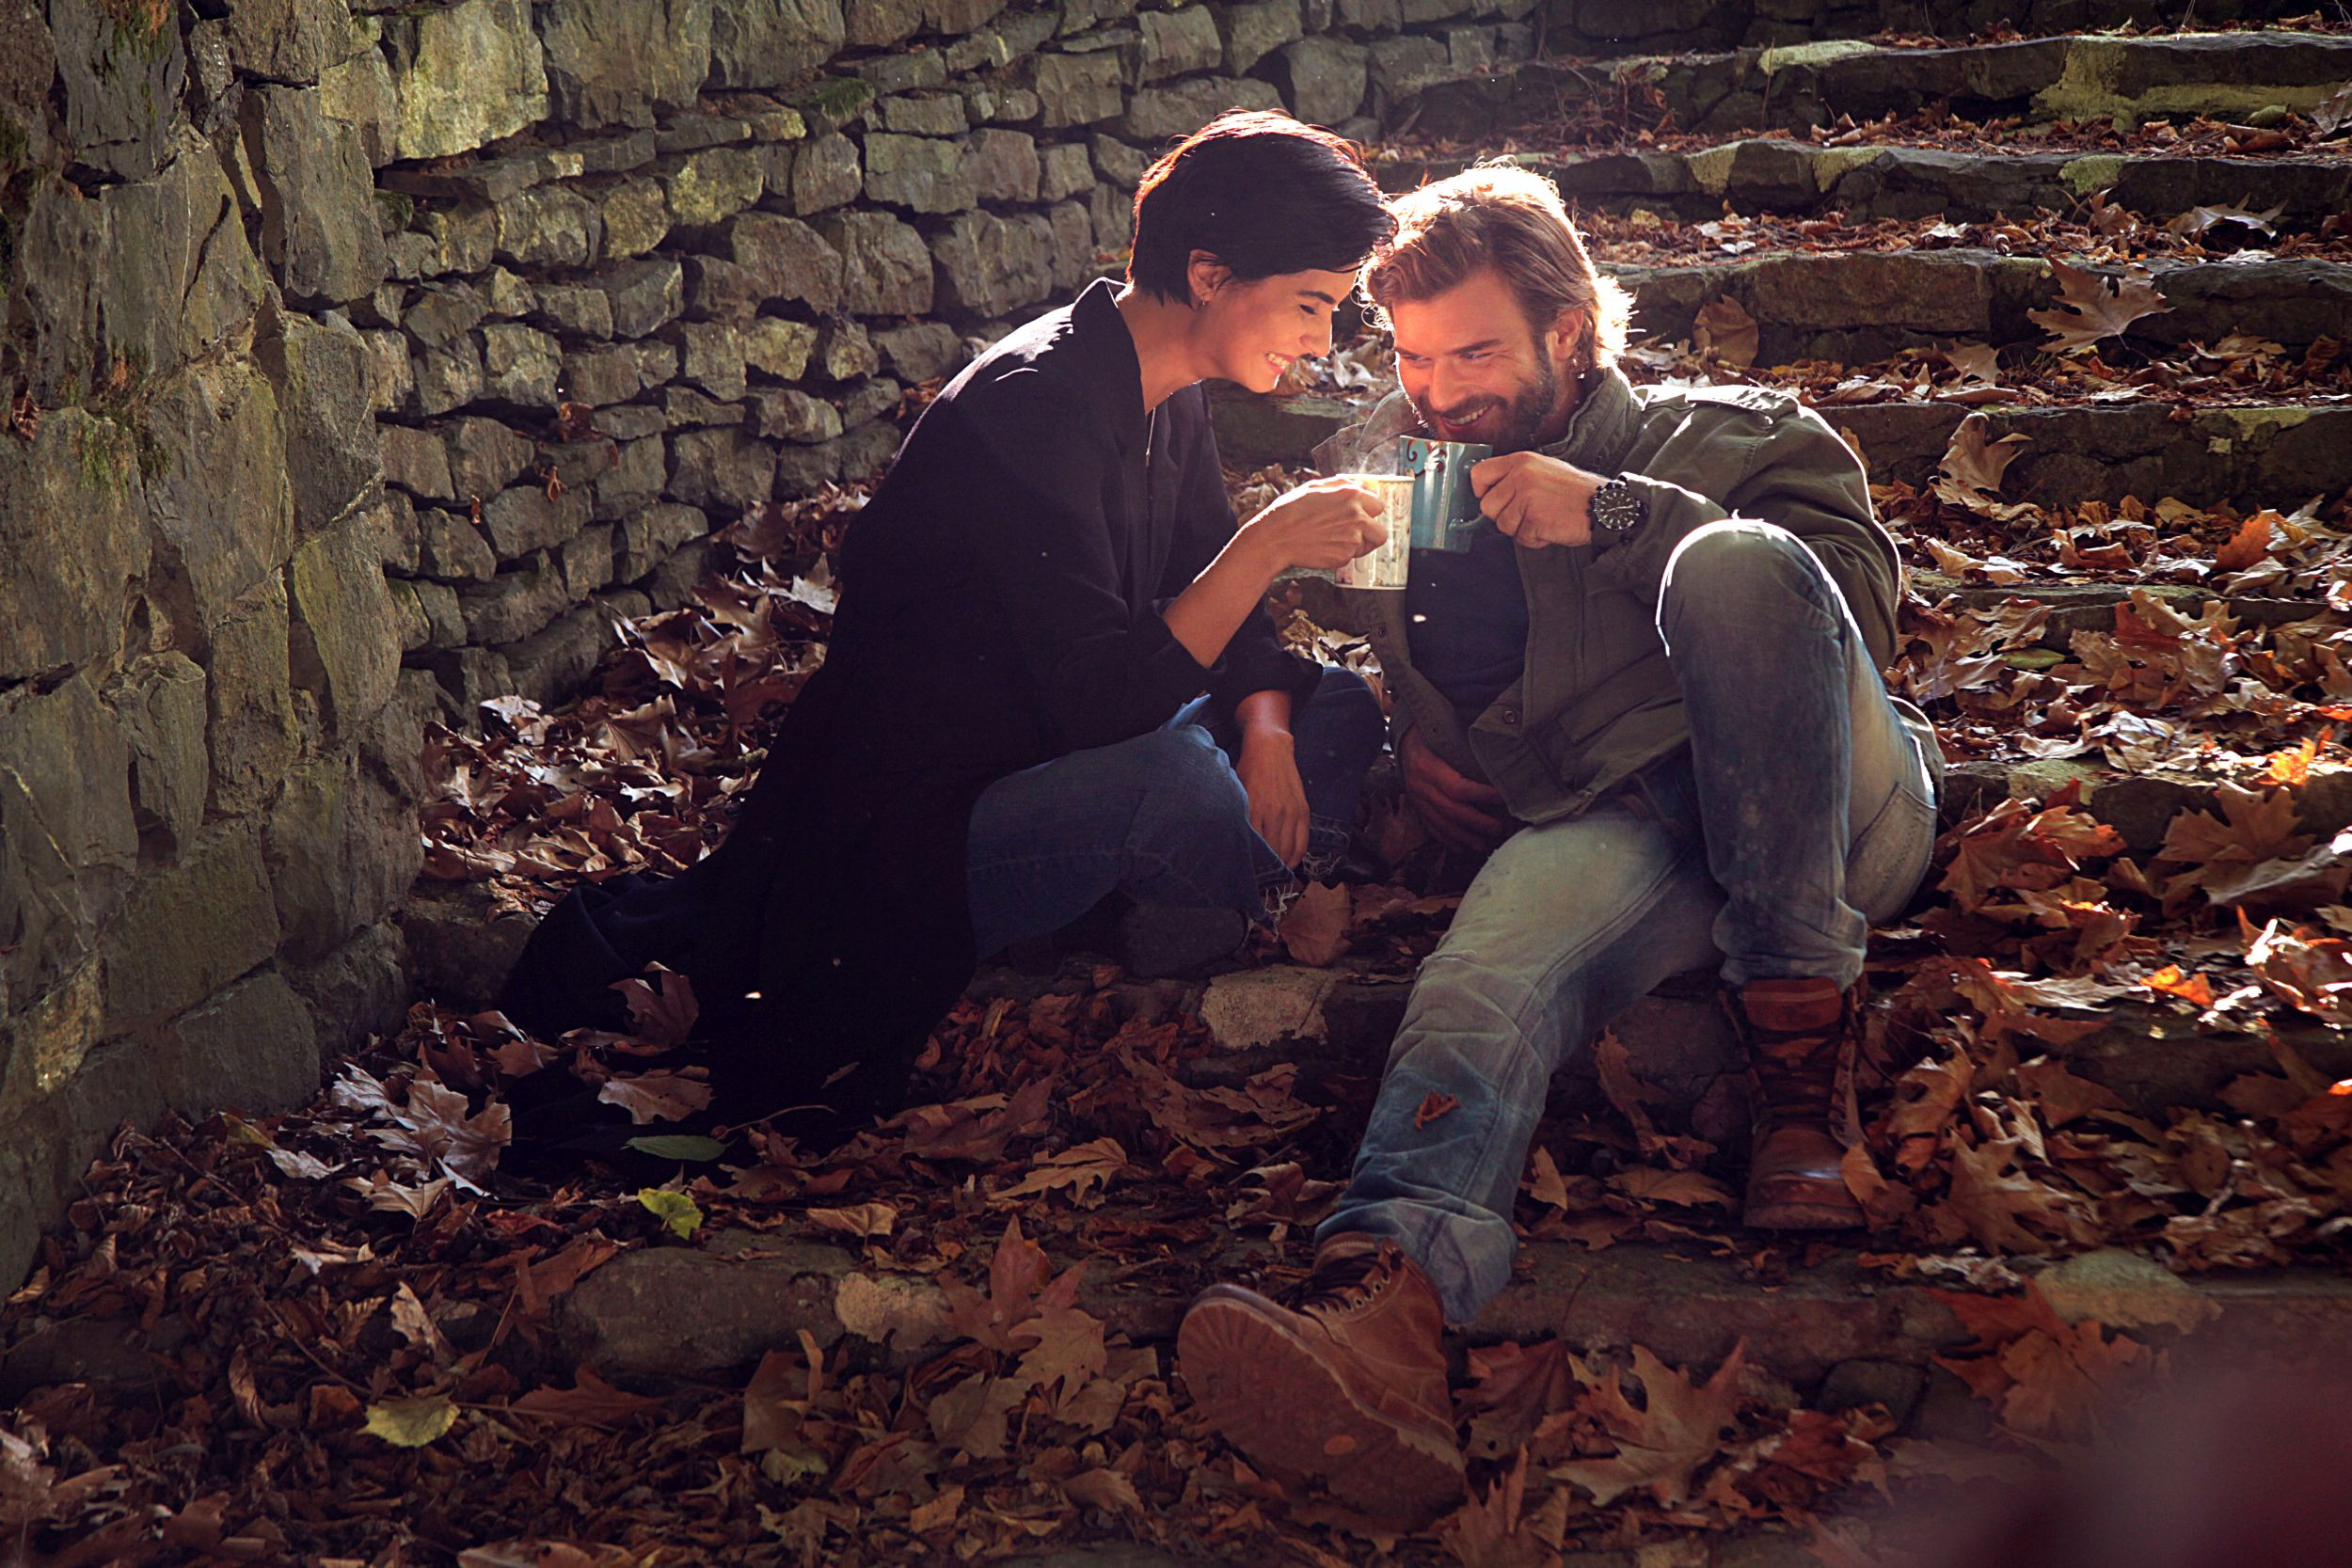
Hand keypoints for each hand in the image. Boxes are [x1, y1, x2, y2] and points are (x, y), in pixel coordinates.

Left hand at [1235, 730, 1309, 867]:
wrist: (1270, 748)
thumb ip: (1239, 816)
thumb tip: (1237, 841)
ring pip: (1288, 850)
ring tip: (1274, 875)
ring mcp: (1290, 812)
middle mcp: (1273, 813)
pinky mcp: (1302, 810)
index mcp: (1254, 810)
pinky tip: (1290, 864)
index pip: (1254, 847)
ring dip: (1282, 866)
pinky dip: (1297, 856)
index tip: (1247, 875)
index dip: (1252, 865)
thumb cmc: (1249, 770)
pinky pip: (1303, 842)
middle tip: (1260, 880)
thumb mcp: (1237, 792)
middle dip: (1266, 870)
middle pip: (1272, 853)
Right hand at [1239, 476, 1389, 573]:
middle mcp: (1357, 516)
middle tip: (1354, 533)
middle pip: (1381, 532)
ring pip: (1366, 546)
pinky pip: (1350, 557)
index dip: (1368, 511)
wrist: (1276, 538)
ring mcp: (1352, 539)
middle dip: (1370, 534)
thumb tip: (1359, 485)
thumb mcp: (1315, 487)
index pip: (1378, 505)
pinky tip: (1323, 546)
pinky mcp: (1343, 557)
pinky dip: (1340, 554)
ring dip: (1355, 545)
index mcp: (1351, 495)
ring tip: (1333, 539)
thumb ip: (1341, 485)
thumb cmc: (1290, 511)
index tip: (1361, 515)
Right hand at [1398, 726, 1511, 852]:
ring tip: (1483, 846)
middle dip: (1476, 822)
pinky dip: (1446, 839)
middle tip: (1497, 828)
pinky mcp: (1416, 806)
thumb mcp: (1443, 732)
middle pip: (1451, 810)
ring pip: (1441, 823)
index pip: (1456, 787)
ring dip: (1463, 836)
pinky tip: (1461, 848)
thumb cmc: (1430, 733)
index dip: (1480, 795)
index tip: (1502, 797)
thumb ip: (1466, 742)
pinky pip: (1431, 827)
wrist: (1404, 739)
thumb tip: (1498, 747)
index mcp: (1427, 765)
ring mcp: (1416, 798)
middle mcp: (1419, 785)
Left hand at [1471, 452, 1602, 548]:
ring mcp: (1527, 497)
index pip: (1479, 474)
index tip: (1493, 499)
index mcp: (1521, 460)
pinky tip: (1550, 528)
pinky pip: (1521, 538)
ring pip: (1502, 525)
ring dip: (1521, 529)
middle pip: (1487, 506)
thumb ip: (1516, 476)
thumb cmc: (1575, 492)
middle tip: (1527, 514)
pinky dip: (1534, 539)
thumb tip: (1490, 492)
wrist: (1604, 506)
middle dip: (1504, 516)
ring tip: (1543, 519)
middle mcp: (1521, 476)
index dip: (1481, 491)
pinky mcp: (1535, 519)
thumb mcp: (1543, 469)